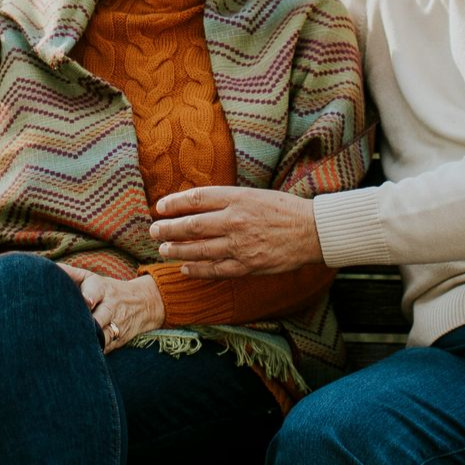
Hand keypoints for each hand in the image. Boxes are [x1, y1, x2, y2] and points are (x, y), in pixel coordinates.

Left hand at [59, 265, 165, 351]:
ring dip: (88, 341)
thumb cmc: (108, 290)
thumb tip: (46, 269)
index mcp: (102, 288)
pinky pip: (104, 349)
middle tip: (65, 330)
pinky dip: (92, 352)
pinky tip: (77, 355)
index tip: (85, 302)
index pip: (96, 291)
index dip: (88, 297)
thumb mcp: (92, 278)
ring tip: (68, 345)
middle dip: (86, 324)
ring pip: (102, 337)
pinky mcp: (117, 341)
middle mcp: (111, 307)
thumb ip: (70, 274)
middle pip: (99, 318)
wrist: (143, 303)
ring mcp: (116, 325)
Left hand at [150, 187, 320, 276]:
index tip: (160, 207)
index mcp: (238, 198)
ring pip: (199, 250)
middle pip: (192, 226)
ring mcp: (240, 245)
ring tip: (163, 250)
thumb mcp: (254, 194)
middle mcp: (236, 220)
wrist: (311, 231)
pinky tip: (185, 269)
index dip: (175, 203)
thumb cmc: (283, 209)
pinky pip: (215, 270)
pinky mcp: (247, 265)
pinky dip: (197, 270)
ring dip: (177, 251)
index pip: (197, 199)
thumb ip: (227, 200)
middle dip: (168, 229)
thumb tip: (196, 204)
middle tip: (153, 231)